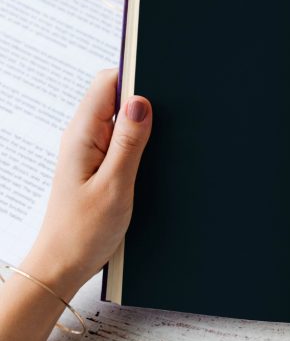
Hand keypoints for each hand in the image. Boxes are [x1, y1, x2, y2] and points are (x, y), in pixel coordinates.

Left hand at [22, 69, 151, 297]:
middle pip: (117, 97)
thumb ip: (129, 142)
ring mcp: (90, 151)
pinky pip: (122, 141)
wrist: (63, 266)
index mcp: (82, 135)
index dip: (136, 75)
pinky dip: (140, 144)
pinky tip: (155, 159)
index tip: (165, 80)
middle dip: (147, 99)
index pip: (107, 82)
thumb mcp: (114, 186)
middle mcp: (84, 137)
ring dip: (145, 125)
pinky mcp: (99, 165)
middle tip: (174, 114)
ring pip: (122, 120)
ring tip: (166, 140)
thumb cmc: (82, 233)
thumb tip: (141, 102)